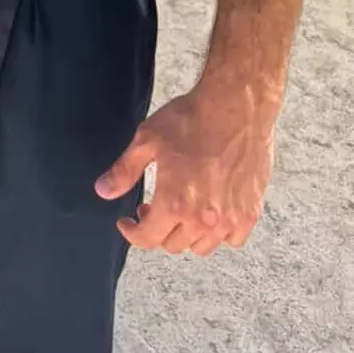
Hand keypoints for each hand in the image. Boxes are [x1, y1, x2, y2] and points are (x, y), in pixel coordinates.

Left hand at [94, 81, 276, 255]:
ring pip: (201, 246)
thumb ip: (124, 171)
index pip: (148, 238)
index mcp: (174, 203)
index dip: (132, 232)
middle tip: (151, 207)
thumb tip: (103, 191)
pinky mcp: (250, 213)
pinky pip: (231, 240)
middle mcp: (203, 219)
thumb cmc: (191, 119)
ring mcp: (230, 219)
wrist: (235, 106)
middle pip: (173, 244)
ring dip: (186, 233)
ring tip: (180, 209)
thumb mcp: (147, 139)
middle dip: (156, 229)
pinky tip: (210, 211)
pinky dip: (218, 233)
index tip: (127, 222)